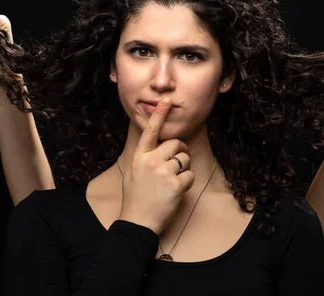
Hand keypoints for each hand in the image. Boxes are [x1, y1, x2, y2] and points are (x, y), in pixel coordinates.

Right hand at [118, 97, 194, 234]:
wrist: (137, 222)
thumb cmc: (135, 198)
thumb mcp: (133, 173)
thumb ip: (145, 158)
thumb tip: (158, 148)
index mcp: (139, 157)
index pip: (150, 130)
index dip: (159, 114)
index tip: (166, 100)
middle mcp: (151, 161)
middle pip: (175, 144)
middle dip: (181, 151)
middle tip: (178, 162)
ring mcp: (164, 172)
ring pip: (184, 159)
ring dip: (184, 168)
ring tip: (173, 180)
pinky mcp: (176, 184)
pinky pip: (190, 175)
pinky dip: (187, 183)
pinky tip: (176, 191)